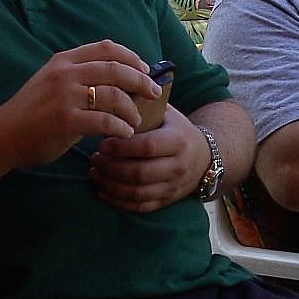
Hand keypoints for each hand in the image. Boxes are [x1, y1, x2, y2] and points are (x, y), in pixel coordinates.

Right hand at [0, 41, 159, 167]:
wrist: (2, 135)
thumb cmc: (31, 111)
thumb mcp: (51, 81)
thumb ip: (78, 75)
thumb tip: (117, 75)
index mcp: (64, 61)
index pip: (106, 48)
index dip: (131, 57)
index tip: (144, 70)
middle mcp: (65, 74)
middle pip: (116, 69)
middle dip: (141, 81)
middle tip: (154, 93)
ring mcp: (65, 96)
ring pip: (114, 95)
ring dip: (132, 109)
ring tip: (136, 120)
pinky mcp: (66, 121)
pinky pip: (105, 121)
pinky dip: (120, 127)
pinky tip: (123, 133)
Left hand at [89, 105, 208, 211]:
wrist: (204, 157)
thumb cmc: (177, 131)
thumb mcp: (168, 114)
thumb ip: (144, 105)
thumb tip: (113, 91)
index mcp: (178, 140)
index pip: (147, 146)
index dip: (122, 147)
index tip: (102, 143)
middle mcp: (178, 166)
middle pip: (140, 173)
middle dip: (111, 167)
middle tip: (94, 158)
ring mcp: (173, 186)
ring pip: (137, 193)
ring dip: (110, 185)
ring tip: (94, 172)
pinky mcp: (167, 201)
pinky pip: (140, 207)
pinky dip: (118, 202)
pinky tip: (102, 190)